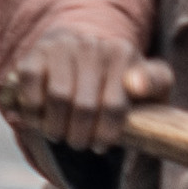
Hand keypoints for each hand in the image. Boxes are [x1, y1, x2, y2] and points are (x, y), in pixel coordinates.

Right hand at [0, 20, 171, 157]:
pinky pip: (31, 85)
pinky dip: (33, 109)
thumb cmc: (120, 79)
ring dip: (56, 127)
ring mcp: (62, 46)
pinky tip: (40, 118)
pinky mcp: (36, 53)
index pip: (113, 105)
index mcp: (122, 53)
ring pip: (58, 97)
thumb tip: (135, 85)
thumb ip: (156, 82)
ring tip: (59, 134)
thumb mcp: (151, 82)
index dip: (106, 134)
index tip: (102, 144)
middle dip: (80, 136)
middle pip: (84, 106)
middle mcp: (91, 44)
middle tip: (79, 144)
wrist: (84, 53)